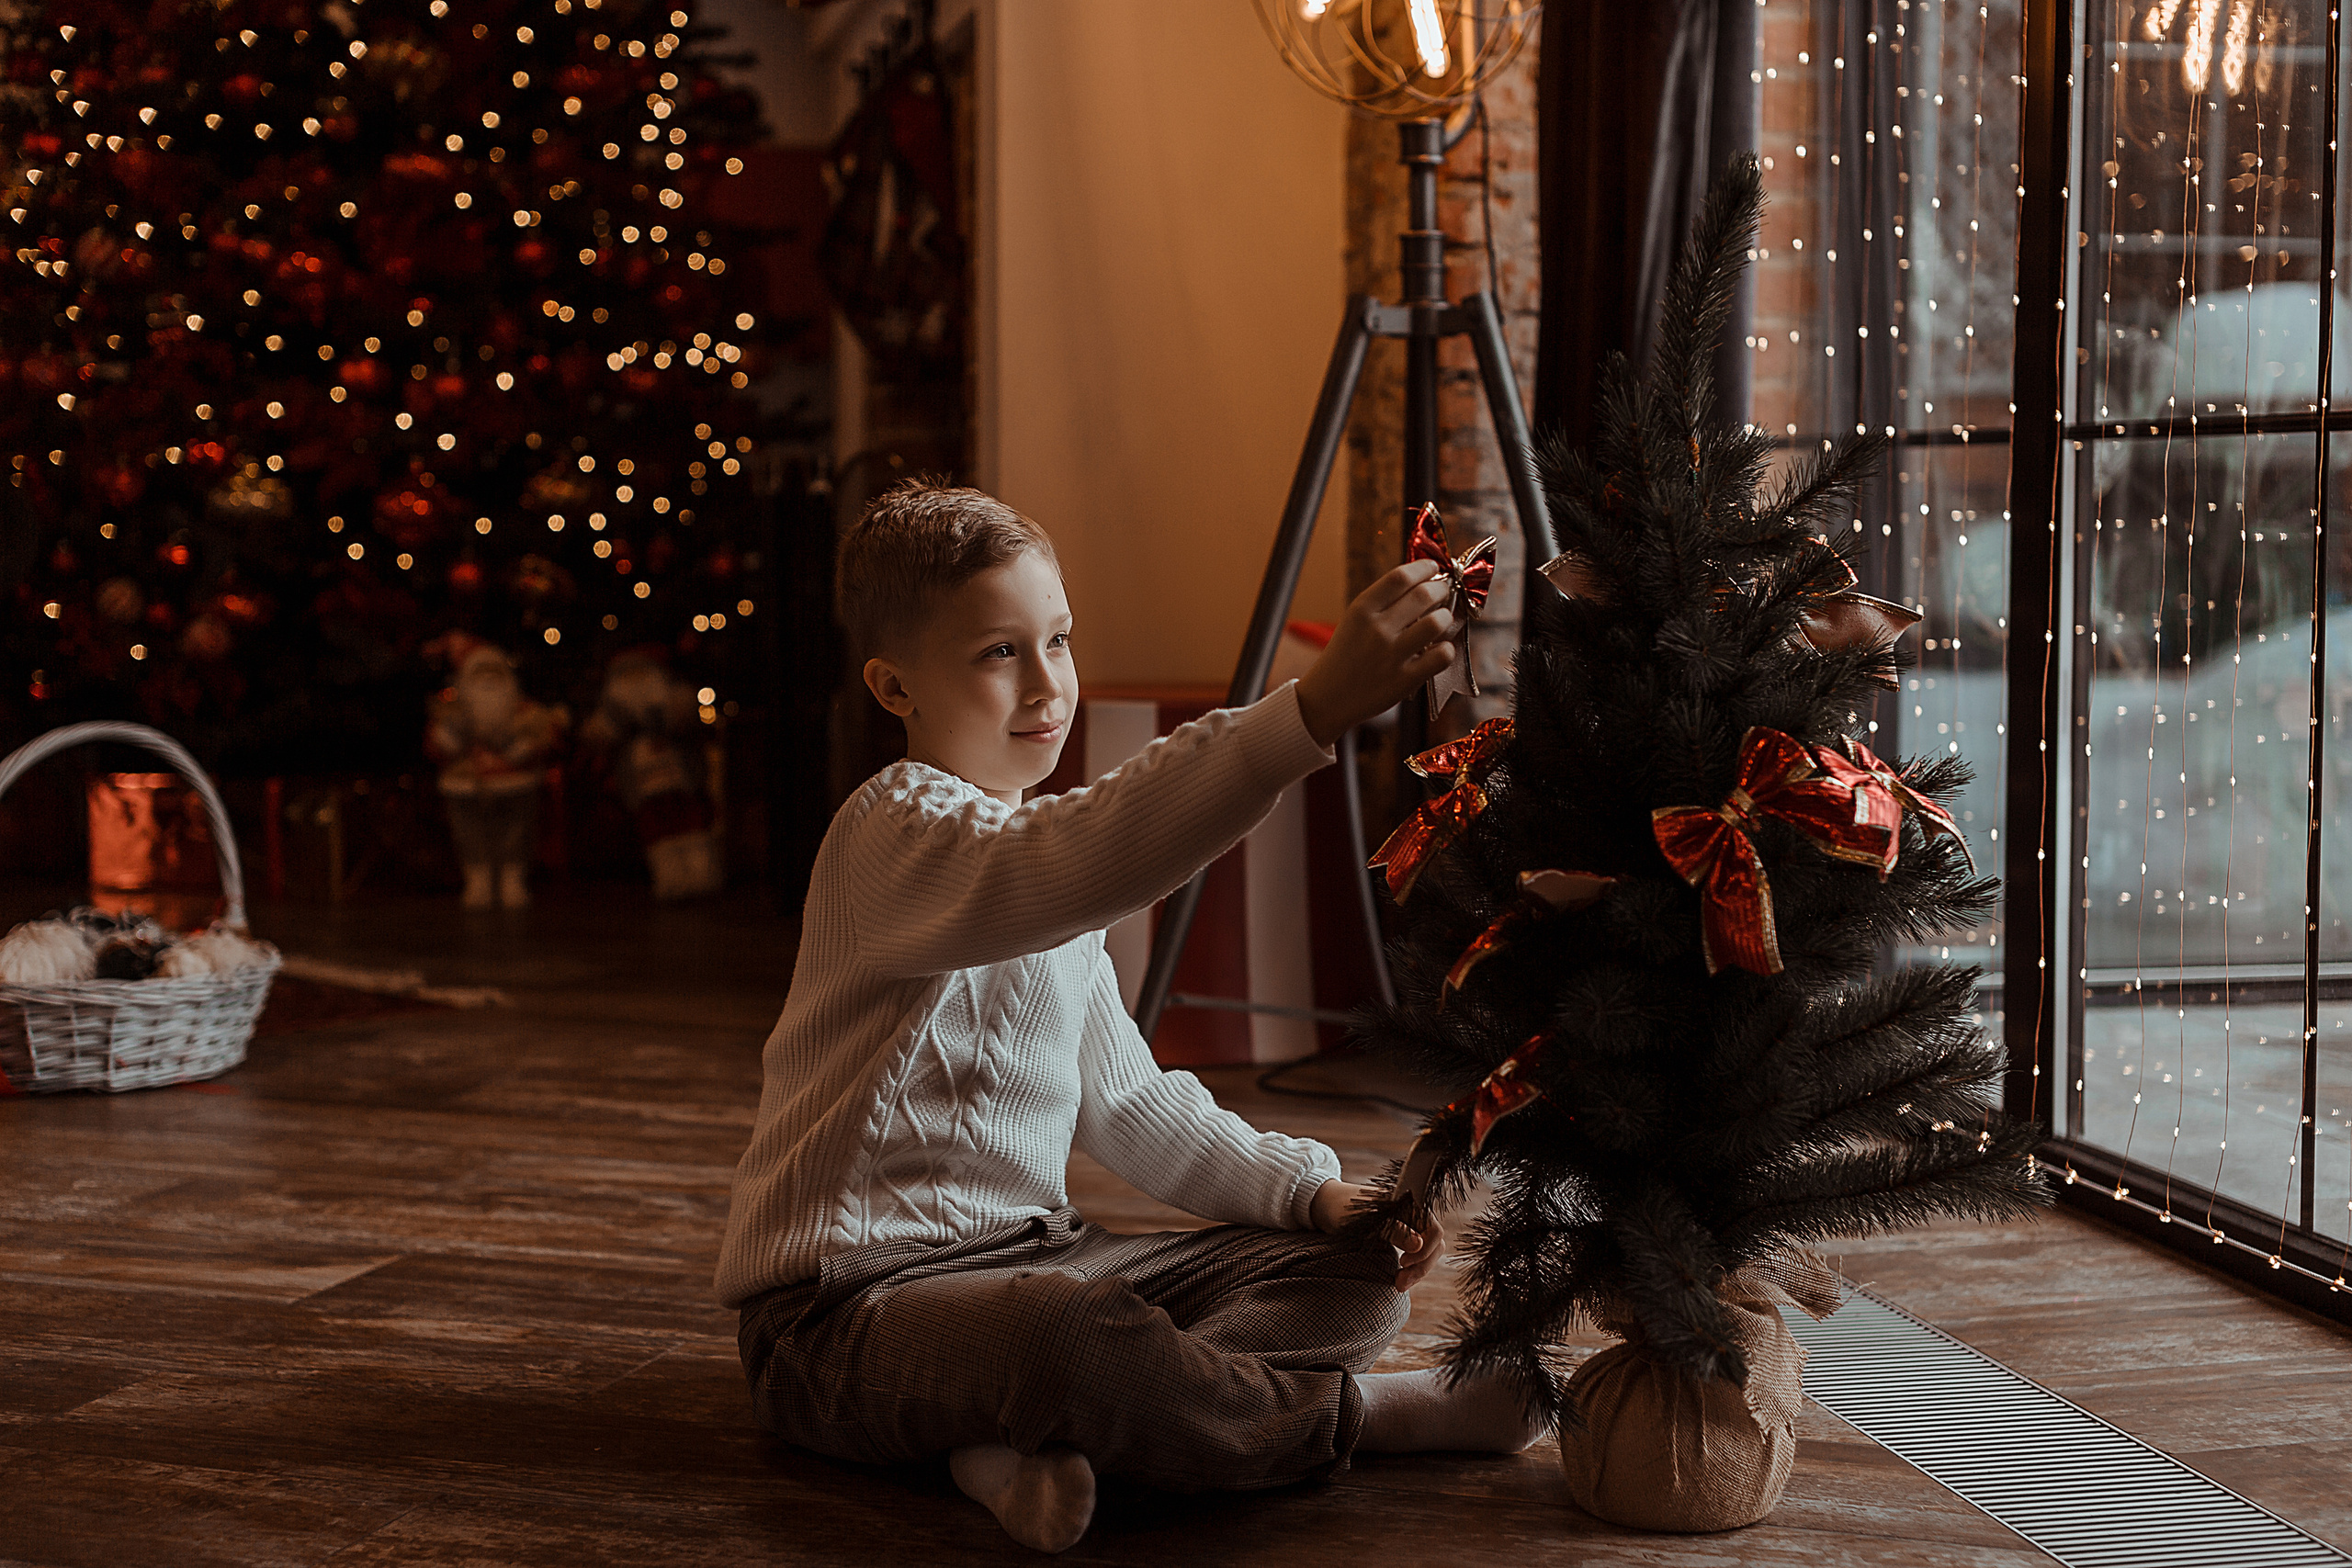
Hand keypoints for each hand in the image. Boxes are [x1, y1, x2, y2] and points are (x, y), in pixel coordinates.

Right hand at [1293, 561, 1456, 747]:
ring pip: (1436, 622)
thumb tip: (1424, 582)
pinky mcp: (1404, 680)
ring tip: (1442, 621)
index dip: (1424, 568)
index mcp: (1361, 609)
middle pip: (1423, 594)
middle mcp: (1376, 629)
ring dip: (1446, 617)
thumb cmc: (1346, 655)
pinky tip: (1438, 650)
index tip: (1433, 568)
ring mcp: (1391, 655)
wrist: (1327, 698)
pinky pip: (1441, 656)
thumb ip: (1383, 603)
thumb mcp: (1354, 621)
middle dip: (1441, 588)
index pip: (1400, 576)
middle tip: (1444, 592)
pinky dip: (1446, 649)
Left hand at [1310, 1178, 1448, 1292]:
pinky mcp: (1401, 1234)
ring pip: (1427, 1250)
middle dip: (1422, 1266)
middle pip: (1435, 1243)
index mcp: (1409, 1203)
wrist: (1326, 1204)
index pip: (1435, 1231)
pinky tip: (1399, 1276)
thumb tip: (1419, 1245)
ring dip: (1418, 1269)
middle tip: (1400, 1284)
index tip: (1403, 1264)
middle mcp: (1414, 1213)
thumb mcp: (1366, 1221)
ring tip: (1399, 1284)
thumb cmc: (1343, 1209)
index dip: (1425, 1251)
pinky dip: (1412, 1266)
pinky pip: (1417, 1251)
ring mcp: (1409, 1223)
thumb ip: (1393, 1231)